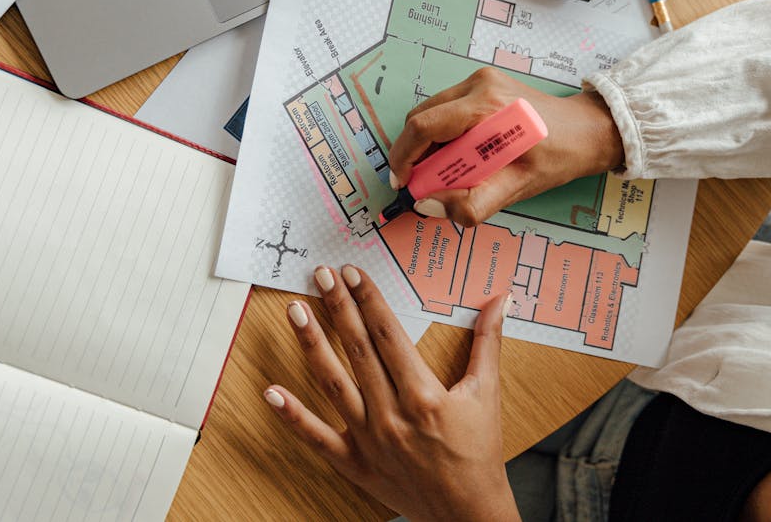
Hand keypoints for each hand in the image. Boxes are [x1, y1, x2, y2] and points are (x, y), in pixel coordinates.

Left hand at [264, 265, 520, 521]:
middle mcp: (392, 414)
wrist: (469, 514)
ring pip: (333, 383)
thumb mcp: (487, 395)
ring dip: (312, 344)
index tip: (353, 272)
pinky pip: (317, 437)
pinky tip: (271, 391)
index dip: (369, 300)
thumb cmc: (479, 454)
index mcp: (424, 396)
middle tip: (321, 275)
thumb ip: (488, 343)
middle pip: (358, 350)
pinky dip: (292, 415)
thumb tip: (499, 301)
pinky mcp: (355, 463)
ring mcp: (369, 439)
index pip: (388, 335)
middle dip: (338, 308)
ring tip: (295, 311)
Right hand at [388, 67, 623, 225]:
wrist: (586, 131)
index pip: (423, 127)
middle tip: (425, 183)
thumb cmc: (557, 158)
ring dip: (429, 144)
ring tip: (447, 170)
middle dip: (415, 154)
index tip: (404, 183)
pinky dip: (443, 134)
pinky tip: (460, 153)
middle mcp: (478, 85)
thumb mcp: (516, 188)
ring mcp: (479, 80)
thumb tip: (428, 205)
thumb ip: (470, 203)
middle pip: (421, 118)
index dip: (404, 157)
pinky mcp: (482, 82)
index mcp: (486, 107)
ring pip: (431, 113)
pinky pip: (446, 109)